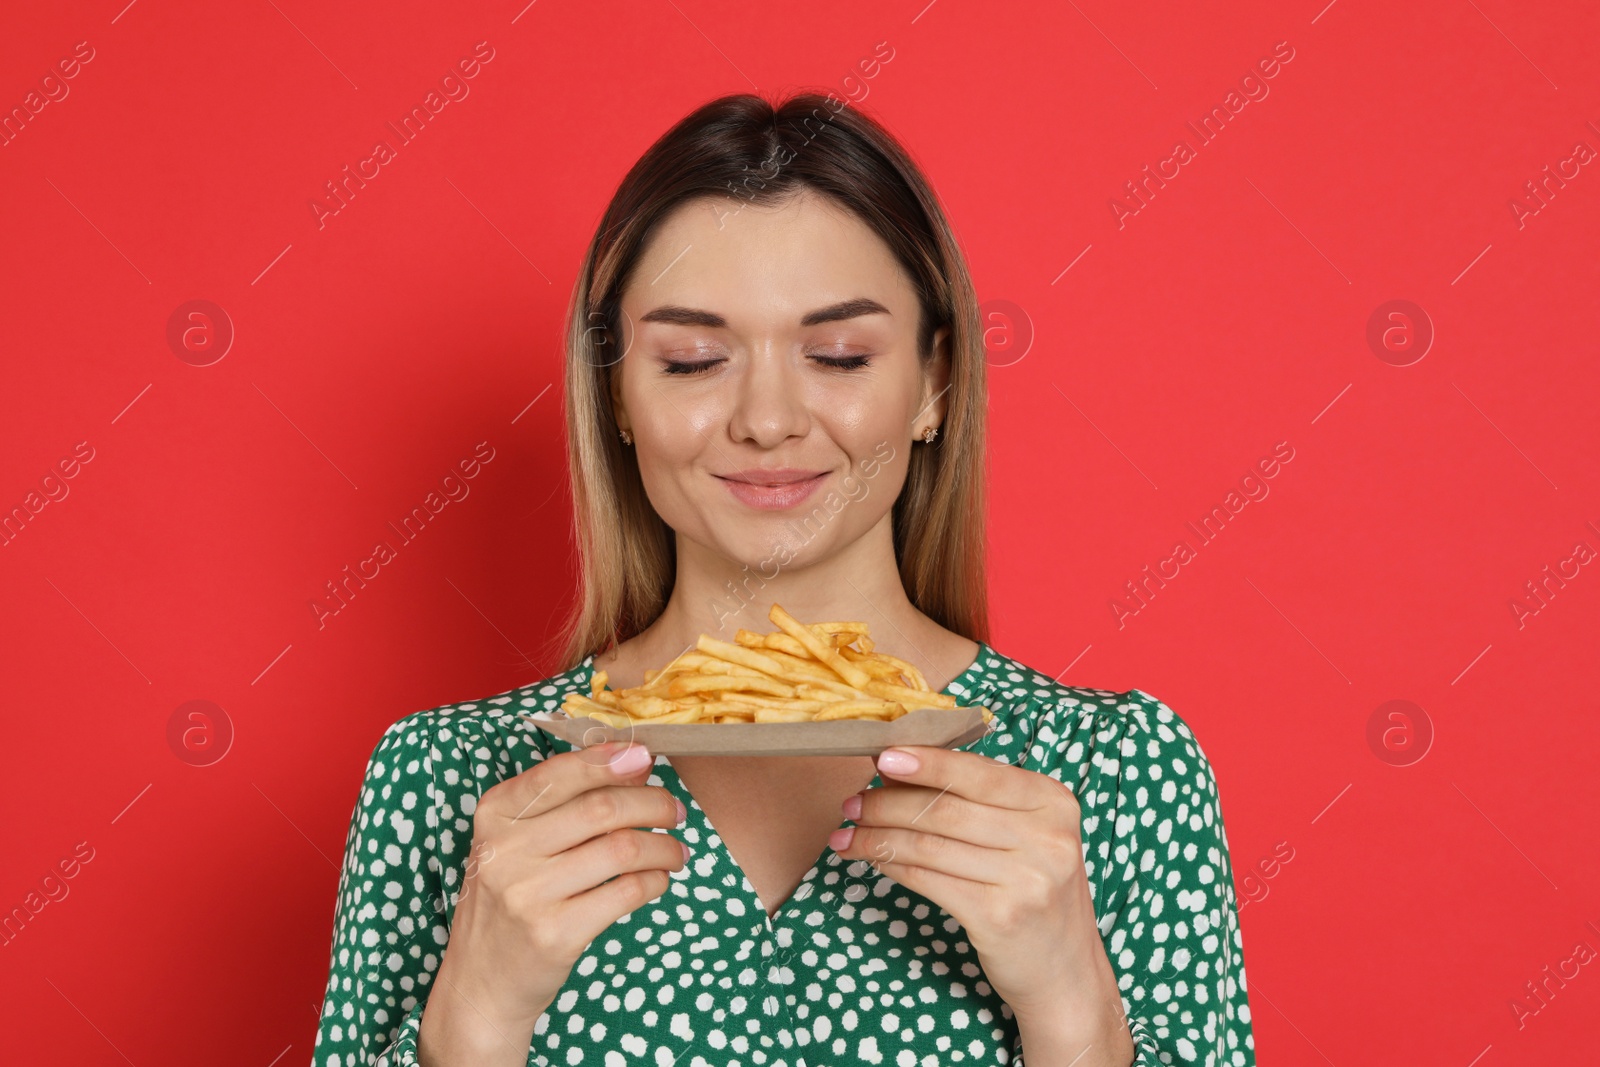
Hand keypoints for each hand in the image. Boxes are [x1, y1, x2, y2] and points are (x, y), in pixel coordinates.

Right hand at [418, 741, 687, 1065]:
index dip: (610, 761)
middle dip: (653, 803)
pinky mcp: (555, 934)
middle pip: (602, 808)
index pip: (560, 773)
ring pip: (623, 849)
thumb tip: (634, 761)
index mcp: (494, 814)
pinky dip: (656, 880)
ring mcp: (528, 895)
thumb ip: (563, 800)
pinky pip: (627, 892)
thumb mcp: (514, 841)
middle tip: (674, 811)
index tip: (646, 757)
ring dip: (664, 846)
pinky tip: (658, 880)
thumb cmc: (509, 898)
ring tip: (675, 851)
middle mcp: (505, 851)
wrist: (480, 981)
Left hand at [828, 745, 1130, 1054]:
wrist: (1065, 970)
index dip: (927, 762)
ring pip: (929, 845)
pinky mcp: (999, 917)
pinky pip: (927, 880)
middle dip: (887, 804)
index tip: (882, 756)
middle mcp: (1047, 837)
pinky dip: (891, 866)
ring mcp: (1027, 879)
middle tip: (851, 805)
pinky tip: (871, 860)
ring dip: (878, 836)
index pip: (977, 772)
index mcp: (1052, 801)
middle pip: (946, 808)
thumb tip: (895, 767)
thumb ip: (973, 798)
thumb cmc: (1033, 889)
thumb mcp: (1023, 834)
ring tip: (848, 834)